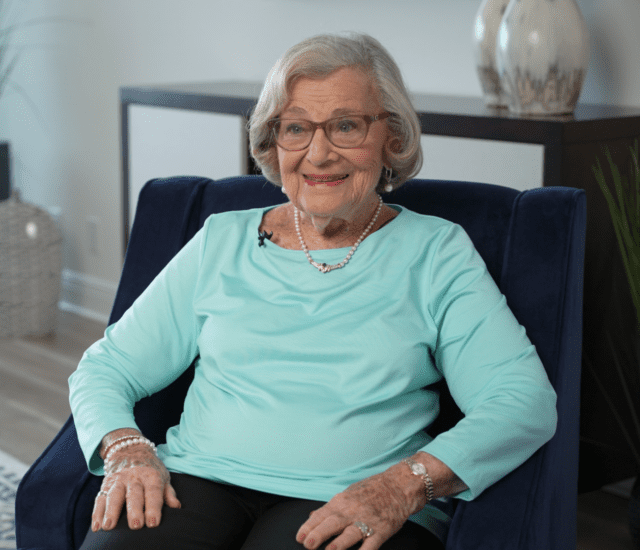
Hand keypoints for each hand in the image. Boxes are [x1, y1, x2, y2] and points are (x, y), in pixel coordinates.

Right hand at [91, 444, 180, 531]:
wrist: (131, 450)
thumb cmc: (150, 469)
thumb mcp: (162, 476)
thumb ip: (168, 493)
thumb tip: (176, 507)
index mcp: (151, 475)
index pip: (153, 492)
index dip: (154, 507)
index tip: (153, 523)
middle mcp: (134, 477)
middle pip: (134, 494)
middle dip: (134, 510)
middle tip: (135, 526)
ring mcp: (118, 480)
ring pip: (114, 495)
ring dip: (111, 511)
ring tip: (109, 526)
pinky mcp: (106, 485)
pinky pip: (100, 499)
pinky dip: (97, 513)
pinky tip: (96, 526)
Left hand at [296, 464, 422, 549]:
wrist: (398, 485)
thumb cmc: (370, 490)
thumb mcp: (347, 494)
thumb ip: (330, 508)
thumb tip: (311, 517)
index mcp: (341, 501)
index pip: (321, 514)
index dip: (309, 526)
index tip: (299, 537)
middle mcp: (352, 511)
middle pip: (333, 523)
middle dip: (319, 534)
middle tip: (308, 545)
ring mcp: (367, 521)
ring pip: (351, 533)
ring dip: (340, 543)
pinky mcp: (382, 530)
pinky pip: (372, 544)